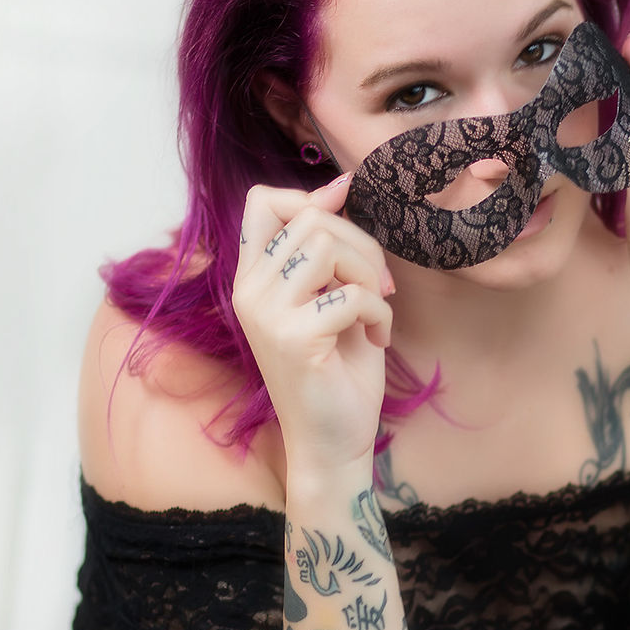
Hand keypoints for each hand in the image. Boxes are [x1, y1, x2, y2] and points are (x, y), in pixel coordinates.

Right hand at [233, 170, 395, 473]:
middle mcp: (249, 293)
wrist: (332, 443)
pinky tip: (378, 338)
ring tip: (376, 308)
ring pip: (327, 247)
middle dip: (361, 244)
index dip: (310, 196)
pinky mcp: (293, 339)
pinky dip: (379, 313)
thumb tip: (342, 186)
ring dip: (368, 273)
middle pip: (310, 220)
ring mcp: (266, 316)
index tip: (348, 211)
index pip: (262, 202)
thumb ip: (328, 250)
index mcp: (253, 280)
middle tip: (379, 286)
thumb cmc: (337, 372)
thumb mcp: (331, 298)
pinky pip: (351, 295)